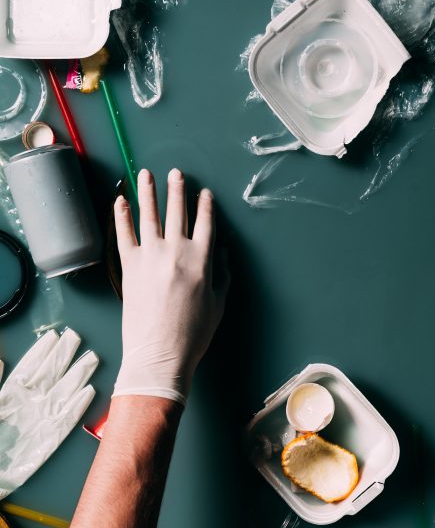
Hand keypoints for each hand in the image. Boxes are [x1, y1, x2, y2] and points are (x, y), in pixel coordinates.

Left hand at [0, 328, 97, 498]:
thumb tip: (0, 360)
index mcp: (10, 395)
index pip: (29, 367)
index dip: (41, 352)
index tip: (53, 336)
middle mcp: (28, 404)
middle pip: (50, 375)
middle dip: (63, 356)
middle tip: (76, 338)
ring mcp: (40, 419)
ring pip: (63, 392)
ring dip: (77, 376)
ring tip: (91, 358)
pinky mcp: (49, 440)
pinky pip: (67, 419)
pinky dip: (78, 406)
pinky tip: (89, 391)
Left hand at [113, 169, 229, 404]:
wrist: (160, 353)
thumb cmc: (193, 334)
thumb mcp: (218, 304)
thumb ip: (222, 275)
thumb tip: (222, 255)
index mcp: (202, 260)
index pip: (206, 223)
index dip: (206, 205)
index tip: (205, 193)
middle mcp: (177, 251)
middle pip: (178, 211)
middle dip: (178, 189)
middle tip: (176, 173)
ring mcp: (151, 256)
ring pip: (150, 215)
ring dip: (149, 191)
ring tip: (147, 174)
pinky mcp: (129, 266)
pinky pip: (124, 234)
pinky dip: (121, 215)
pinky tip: (120, 200)